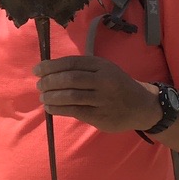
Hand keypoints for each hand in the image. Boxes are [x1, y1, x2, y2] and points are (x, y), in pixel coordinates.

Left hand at [34, 56, 160, 132]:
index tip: (37, 70)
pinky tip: (50, 107)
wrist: (141, 106)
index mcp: (102, 65)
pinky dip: (59, 108)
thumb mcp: (105, 70)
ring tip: (43, 97)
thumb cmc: (117, 85)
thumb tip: (50, 71)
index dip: (51, 66)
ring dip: (52, 96)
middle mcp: (103, 80)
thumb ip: (83, 69)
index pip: (71, 63)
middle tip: (39, 85)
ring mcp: (103, 99)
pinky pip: (75, 111)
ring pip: (71, 96)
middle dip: (49, 82)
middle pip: (70, 79)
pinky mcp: (101, 116)